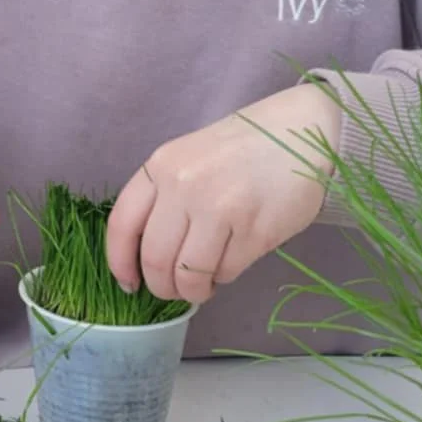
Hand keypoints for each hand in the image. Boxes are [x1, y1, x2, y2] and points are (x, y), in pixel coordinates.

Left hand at [106, 85, 342, 309]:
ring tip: (203, 284)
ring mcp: (220, 208)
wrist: (302, 131)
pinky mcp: (255, 230)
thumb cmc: (241, 149)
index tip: (129, 284)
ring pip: (188, 275)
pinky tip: (229, 262)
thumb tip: (147, 260)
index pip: (122, 225)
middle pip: (155, 259)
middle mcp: (185, 185)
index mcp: (161, 166)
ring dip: (193, 290)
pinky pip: (225, 272)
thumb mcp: (188, 158)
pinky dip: (223, 277)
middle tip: (174, 290)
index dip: (120, 264)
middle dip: (162, 287)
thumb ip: (164, 199)